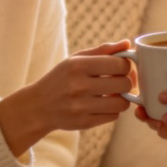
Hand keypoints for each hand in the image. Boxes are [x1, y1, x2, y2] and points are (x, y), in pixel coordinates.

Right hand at [0, 40, 134, 156]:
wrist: (38, 106)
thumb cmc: (62, 78)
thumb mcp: (76, 59)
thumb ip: (103, 51)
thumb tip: (127, 44)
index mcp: (78, 65)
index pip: (120, 64)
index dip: (125, 66)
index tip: (120, 68)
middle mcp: (79, 86)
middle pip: (124, 84)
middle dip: (125, 82)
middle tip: (118, 82)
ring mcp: (81, 106)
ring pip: (122, 103)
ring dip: (121, 99)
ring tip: (112, 94)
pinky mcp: (84, 122)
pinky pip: (113, 116)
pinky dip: (112, 111)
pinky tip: (102, 105)